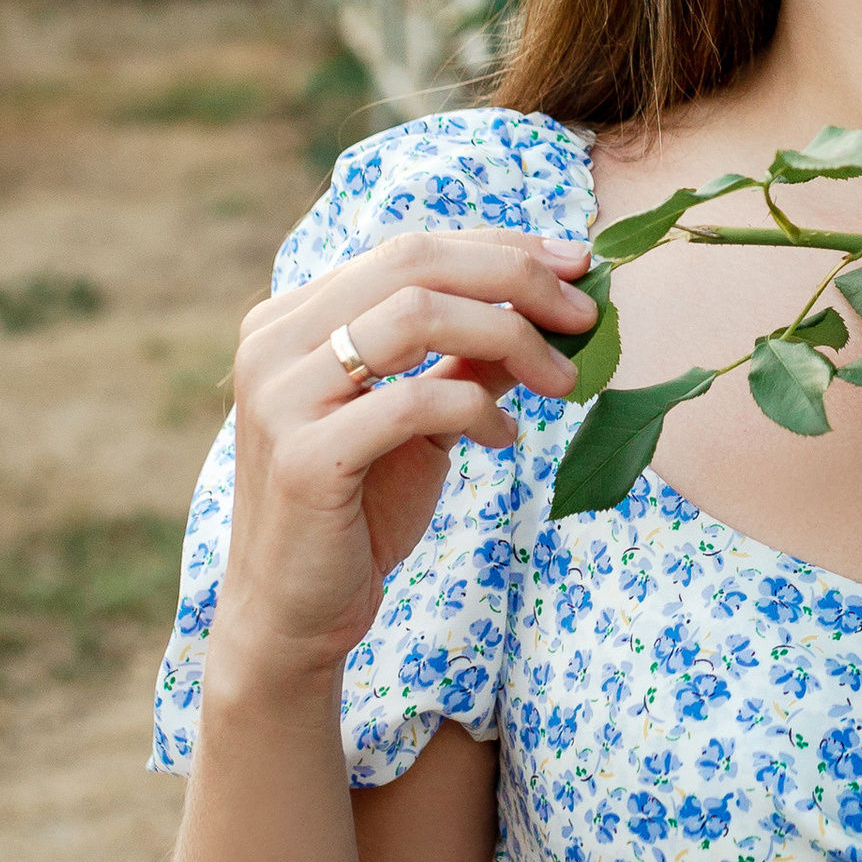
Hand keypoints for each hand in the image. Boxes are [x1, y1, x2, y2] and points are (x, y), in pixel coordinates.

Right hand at [207, 229, 595, 702]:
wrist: (293, 613)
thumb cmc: (359, 509)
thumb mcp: (423, 419)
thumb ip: (470, 356)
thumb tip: (555, 304)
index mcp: (294, 317)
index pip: (411, 249)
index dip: (502, 248)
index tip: (579, 265)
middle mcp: (274, 341)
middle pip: (415, 262)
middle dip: (517, 278)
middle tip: (587, 313)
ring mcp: (281, 395)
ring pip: (417, 316)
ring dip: (511, 338)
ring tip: (564, 380)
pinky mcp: (305, 457)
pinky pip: (415, 402)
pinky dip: (478, 409)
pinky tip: (504, 440)